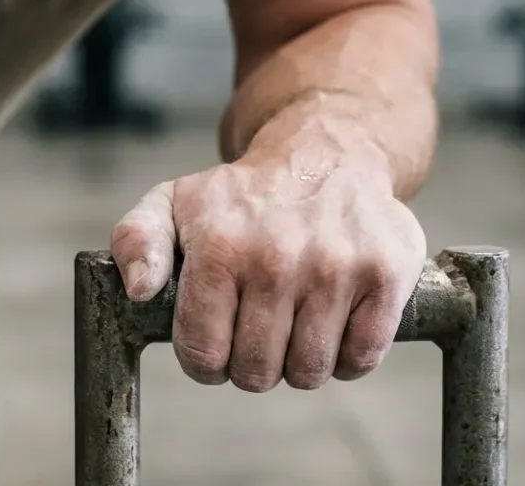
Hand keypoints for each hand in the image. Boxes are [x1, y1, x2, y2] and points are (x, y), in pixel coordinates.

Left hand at [110, 158, 425, 391]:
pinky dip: (345, 358)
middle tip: (256, 335)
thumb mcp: (172, 203)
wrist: (327, 153)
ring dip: (298, 364)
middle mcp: (277, 257)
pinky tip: (332, 326)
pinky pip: (361, 358)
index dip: (205, 362)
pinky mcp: (386, 274)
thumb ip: (138, 242)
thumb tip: (140, 291)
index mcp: (220, 246)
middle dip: (250, 366)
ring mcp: (336, 266)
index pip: (204, 352)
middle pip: (256, 371)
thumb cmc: (242, 196)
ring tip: (293, 328)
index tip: (214, 345)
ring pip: (309, 372)